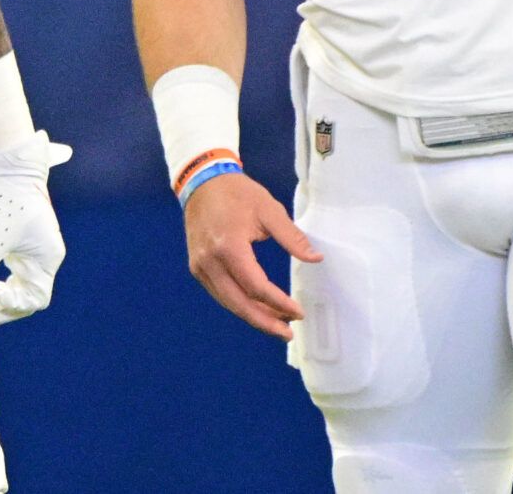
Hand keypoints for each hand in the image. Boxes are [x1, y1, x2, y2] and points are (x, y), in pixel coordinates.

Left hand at [0, 130, 70, 328]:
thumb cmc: (4, 196)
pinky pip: (9, 270)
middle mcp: (42, 256)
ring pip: (17, 285)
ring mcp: (29, 248)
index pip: (34, 299)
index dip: (12, 303)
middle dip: (1, 311)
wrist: (7, 159)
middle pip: (26, 296)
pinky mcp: (15, 239)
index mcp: (47, 257)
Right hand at [182, 170, 320, 339]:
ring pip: (228, 302)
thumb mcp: (269, 210)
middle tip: (287, 332)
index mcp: (228, 246)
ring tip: (277, 323)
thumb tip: (315, 259)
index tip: (298, 311)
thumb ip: (292, 237)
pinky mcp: (196, 266)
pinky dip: (239, 304)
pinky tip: (256, 307)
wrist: (202, 181)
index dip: (278, 303)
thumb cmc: (237, 192)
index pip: (256, 287)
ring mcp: (199, 266)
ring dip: (253, 315)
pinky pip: (220, 293)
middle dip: (265, 321)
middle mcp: (210, 261)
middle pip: (239, 303)